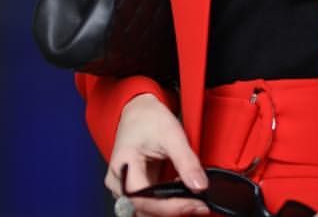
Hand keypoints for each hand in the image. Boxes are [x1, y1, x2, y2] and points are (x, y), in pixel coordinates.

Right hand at [104, 93, 209, 215]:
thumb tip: (199, 185)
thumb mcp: (171, 134)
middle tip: (198, 204)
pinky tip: (180, 196)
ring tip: (191, 200)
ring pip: (145, 211)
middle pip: (144, 209)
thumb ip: (186, 161)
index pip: (145, 199)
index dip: (172, 206)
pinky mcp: (133, 189)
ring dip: (168, 208)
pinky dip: (165, 204)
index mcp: (122, 167)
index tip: (197, 204)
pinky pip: (148, 204)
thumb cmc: (148, 118)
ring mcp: (123, 187)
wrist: (140, 111)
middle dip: (172, 209)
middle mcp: (117, 182)